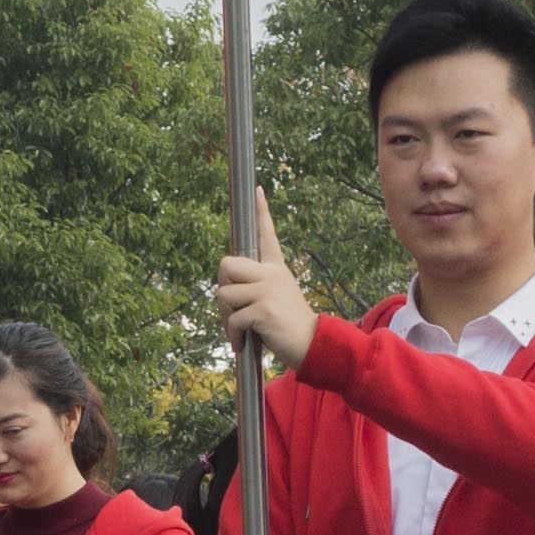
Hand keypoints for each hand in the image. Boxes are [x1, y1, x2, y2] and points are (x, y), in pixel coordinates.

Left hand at [212, 192, 315, 377]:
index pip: (267, 235)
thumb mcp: (276, 297)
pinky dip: (233, 334)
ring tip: (241, 329)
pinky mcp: (263, 309)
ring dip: (226, 317)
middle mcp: (272, 274)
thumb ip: (256, 286)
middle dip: (222, 286)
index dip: (262, 212)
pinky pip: (232, 318)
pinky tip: (242, 342)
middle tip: (233, 305)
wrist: (312, 344)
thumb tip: (227, 287)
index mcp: (276, 268)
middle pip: (225, 264)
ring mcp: (267, 290)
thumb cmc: (289, 324)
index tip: (257, 190)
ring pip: (223, 294)